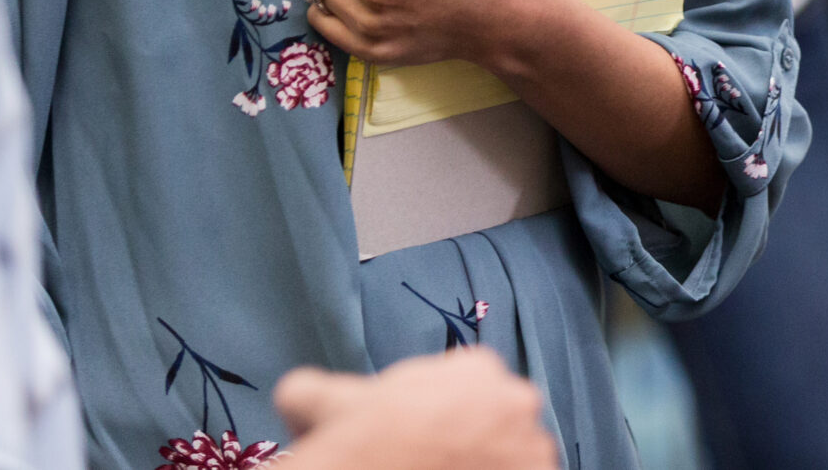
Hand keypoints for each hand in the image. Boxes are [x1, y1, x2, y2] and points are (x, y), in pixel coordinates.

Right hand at [277, 349, 556, 469]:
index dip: (446, 416)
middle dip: (477, 442)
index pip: (473, 389)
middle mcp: (517, 401)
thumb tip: (293, 396)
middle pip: (500, 424)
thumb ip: (312, 388)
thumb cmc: (359, 444)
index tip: (427, 439)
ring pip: (517, 459)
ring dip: (495, 467)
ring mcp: (534, 449)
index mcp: (479, 368)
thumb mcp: (321, 401)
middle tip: (438, 462)